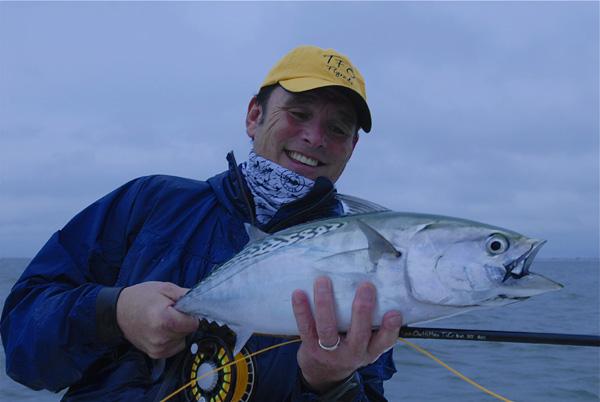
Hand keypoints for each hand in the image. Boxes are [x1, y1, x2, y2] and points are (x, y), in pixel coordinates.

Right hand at [116, 281, 198, 358]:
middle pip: (188, 331)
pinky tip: (161, 330)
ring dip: (178, 330)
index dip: (191, 314)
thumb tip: (203, 301)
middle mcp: (161, 338)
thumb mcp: (164, 288)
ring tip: (163, 320)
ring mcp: (158, 348)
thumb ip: (186, 295)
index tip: (183, 309)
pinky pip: (175, 346)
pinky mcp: (155, 354)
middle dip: (183, 321)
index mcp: (164, 320)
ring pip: (183, 339)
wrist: (117, 312)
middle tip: (170, 312)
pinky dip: (172, 338)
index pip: (194, 323)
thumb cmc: (140, 298)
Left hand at [292, 276, 401, 392]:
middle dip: (362, 310)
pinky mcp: (310, 347)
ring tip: (323, 281)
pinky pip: (305, 327)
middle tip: (366, 286)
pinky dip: (301, 310)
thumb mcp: (367, 345)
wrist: (323, 374)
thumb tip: (383, 290)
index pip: (385, 341)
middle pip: (359, 333)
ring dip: (325, 303)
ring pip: (328, 328)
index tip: (394, 312)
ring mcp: (329, 351)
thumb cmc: (349, 349)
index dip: (391, 328)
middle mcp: (352, 353)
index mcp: (369, 350)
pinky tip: (299, 293)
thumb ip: (375, 325)